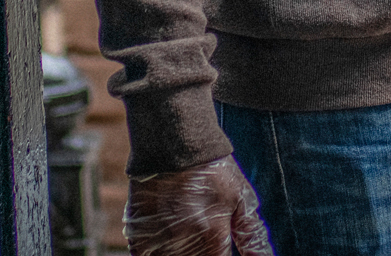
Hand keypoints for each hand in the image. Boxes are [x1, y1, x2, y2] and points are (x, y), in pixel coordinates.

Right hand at [124, 155, 273, 255]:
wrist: (174, 146)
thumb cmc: (213, 171)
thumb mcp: (241, 199)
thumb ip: (252, 236)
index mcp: (212, 239)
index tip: (223, 249)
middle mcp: (183, 246)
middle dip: (205, 254)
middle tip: (205, 239)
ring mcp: (158, 244)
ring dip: (183, 254)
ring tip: (188, 235)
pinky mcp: (138, 239)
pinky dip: (160, 254)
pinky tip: (170, 241)